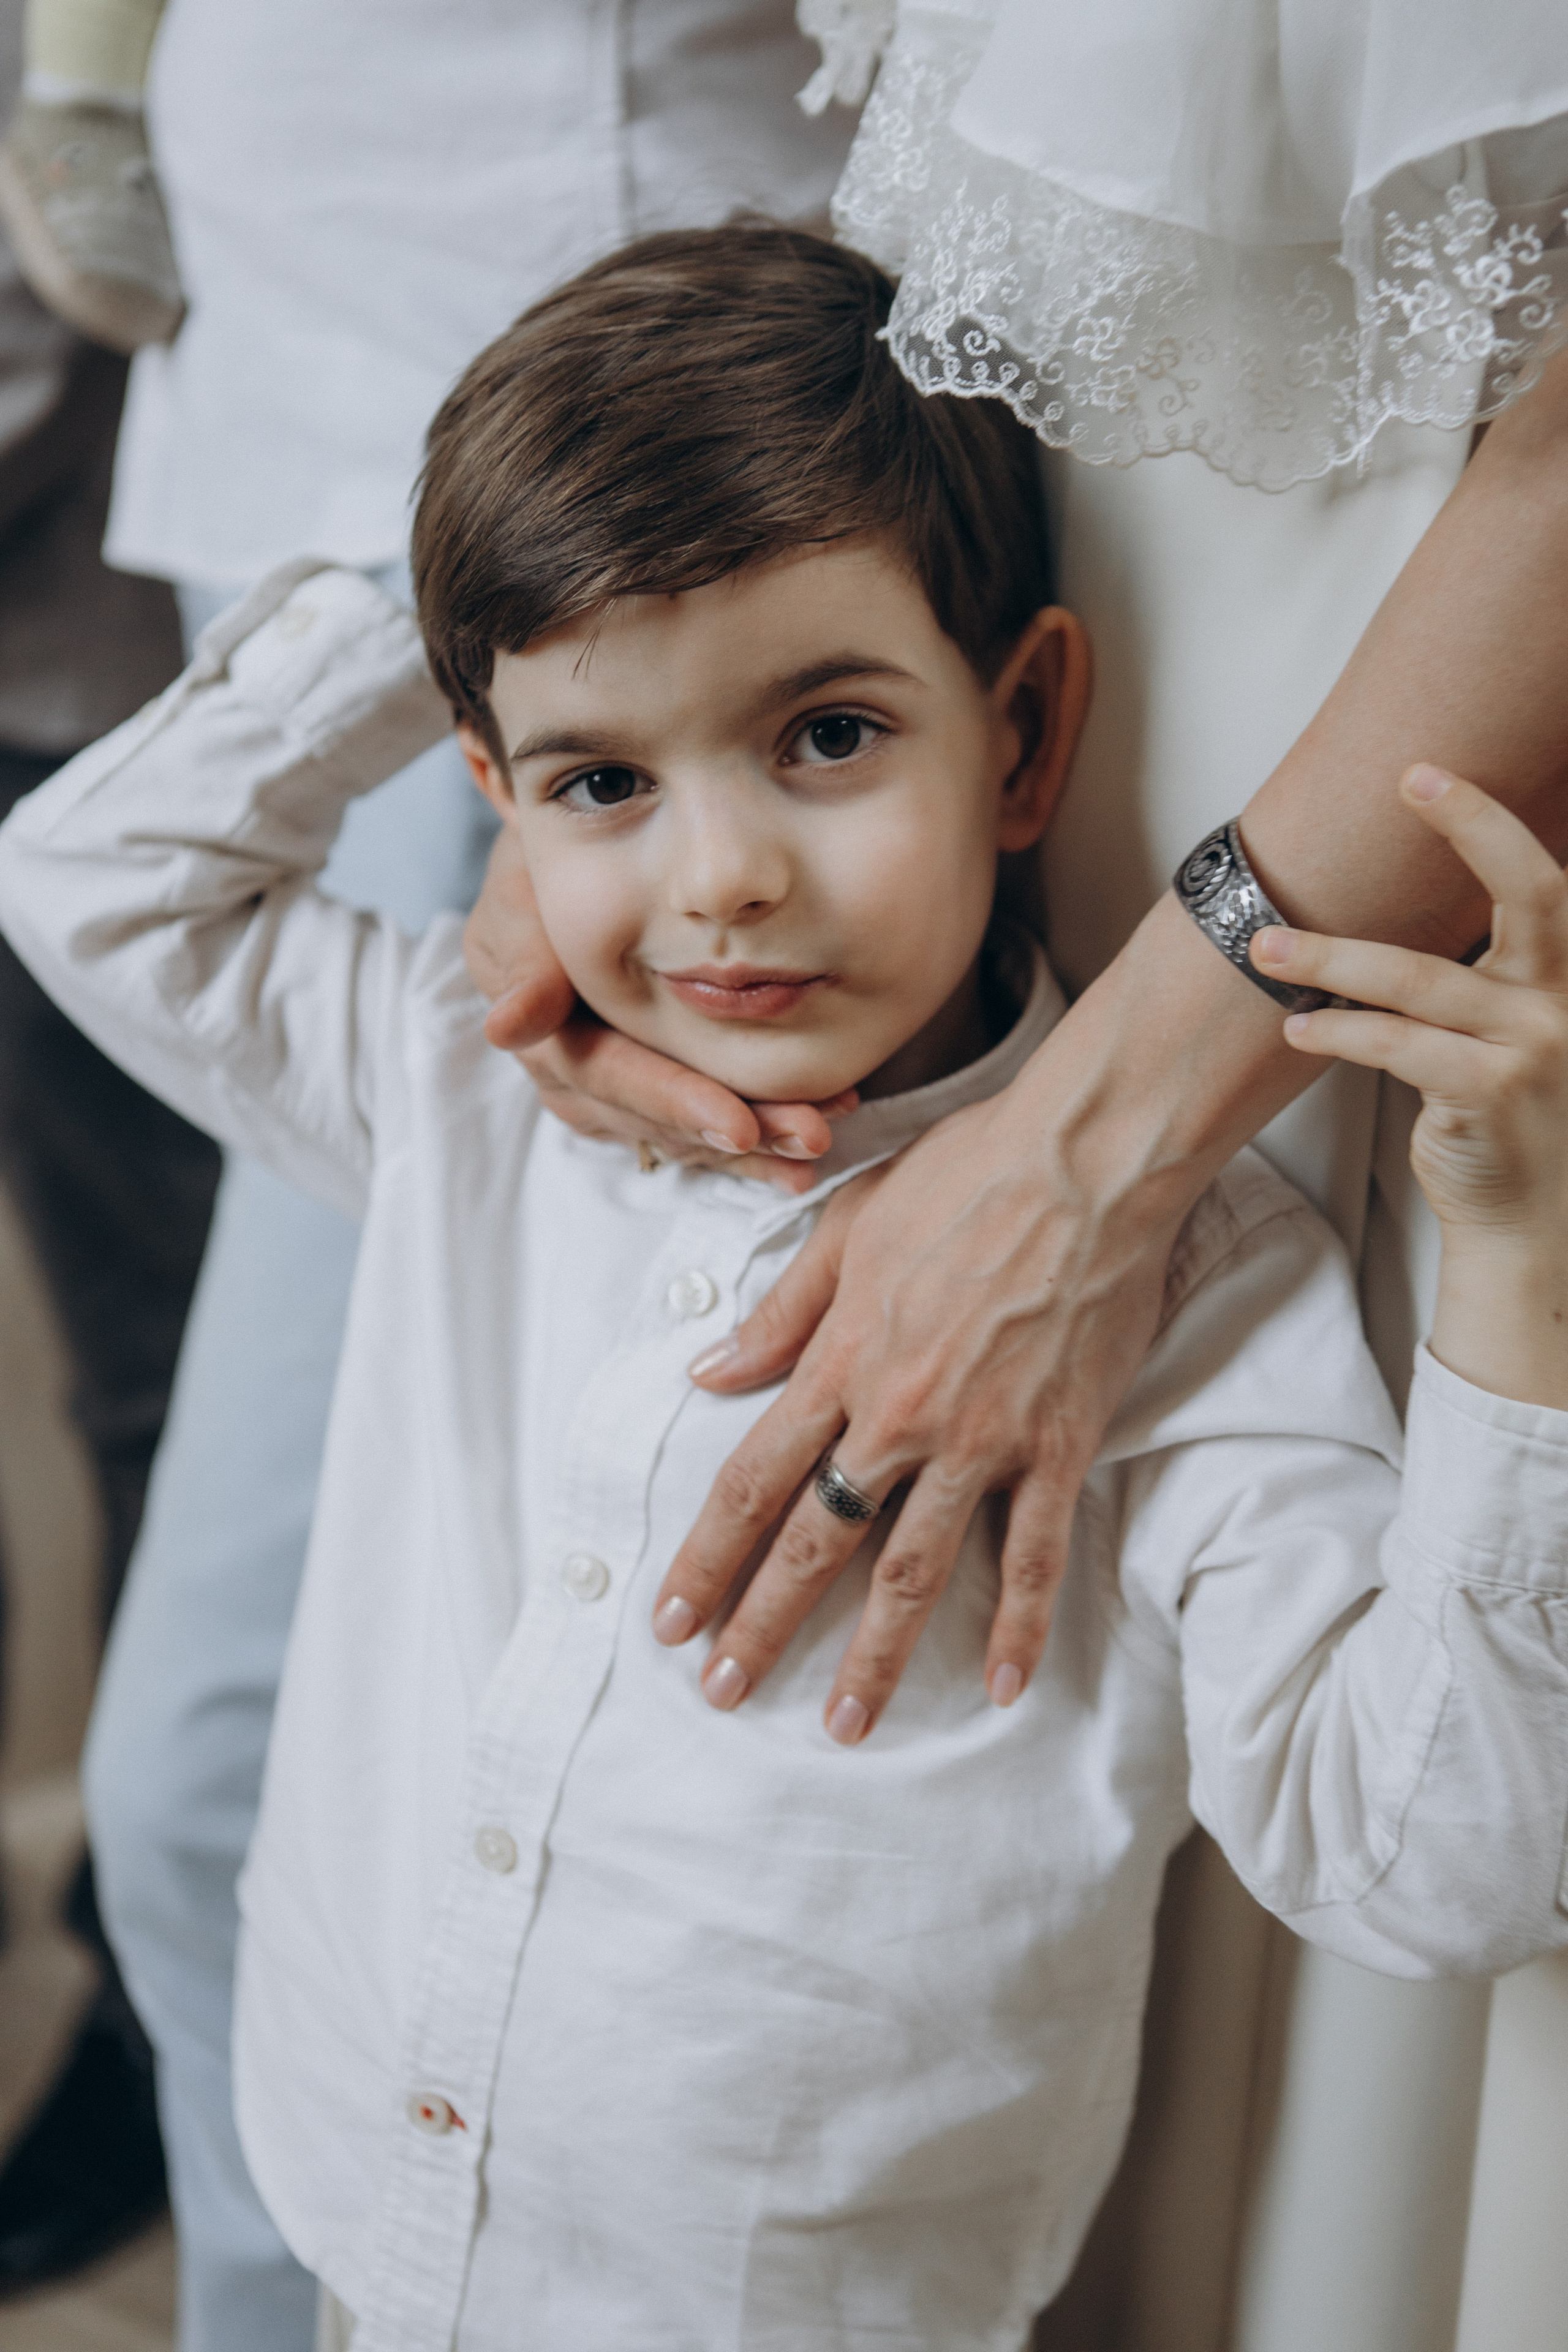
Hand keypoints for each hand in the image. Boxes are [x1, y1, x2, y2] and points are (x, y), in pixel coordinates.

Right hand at [464, 824, 852, 1193]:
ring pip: (686, 1135)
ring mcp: (612, 1093)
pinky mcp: (651, 1093)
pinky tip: (811, 1142)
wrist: (565, 866)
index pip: (611, 1078)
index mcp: (542, 1033)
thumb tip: (506, 1027)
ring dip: (755, 1146)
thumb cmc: (546, 864)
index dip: (673, 1102)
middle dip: (737, 1133)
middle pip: (659, 1120)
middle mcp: (574, 1078)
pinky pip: (702, 1130)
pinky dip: (755, 1139)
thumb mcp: (522, 888)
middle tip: (810, 1136)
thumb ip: (525, 953)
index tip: (737, 1125)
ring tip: (820, 1140)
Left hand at [652, 1077, 1183, 1742]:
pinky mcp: (1059, 1445)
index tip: (672, 1619)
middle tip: (723, 1693)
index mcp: (842, 1362)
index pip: (753, 1481)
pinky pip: (1036, 1554)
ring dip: (877, 1656)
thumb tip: (708, 1374)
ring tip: (845, 1725)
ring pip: (916, 1569)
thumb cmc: (964, 1176)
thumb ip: (779, 1314)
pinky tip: (1007, 1687)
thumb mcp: (844, 1229)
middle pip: (817, 1543)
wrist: (1085, 1160)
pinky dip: (1022, 1625)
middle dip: (763, 1625)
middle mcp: (899, 1416)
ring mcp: (982, 1438)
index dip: (707, 1557)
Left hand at [1254, 763, 1567, 1406]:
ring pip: (1420, 979)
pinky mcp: (1490, 1095)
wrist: (1534, 1223)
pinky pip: (1396, 1047)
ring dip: (1333, 957)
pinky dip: (1340, 1032)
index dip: (1490, 821)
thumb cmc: (1513, 1116)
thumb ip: (1486, 974)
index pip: (1545, 882)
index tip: (1429, 774)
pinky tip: (1302, 1028)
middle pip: (1530, 893)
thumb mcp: (1517, 1029)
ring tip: (1268, 948)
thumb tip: (1397, 912)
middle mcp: (1567, 1001)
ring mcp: (1536, 1048)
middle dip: (1472, 826)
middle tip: (1409, 780)